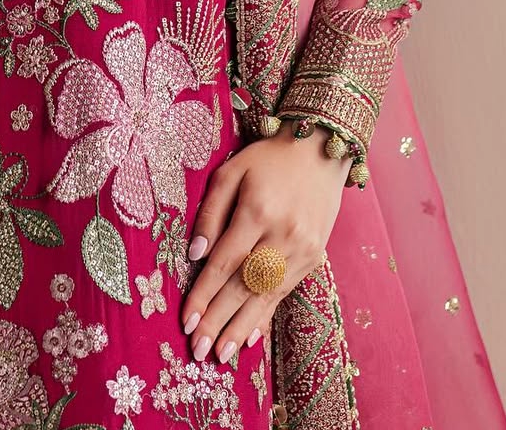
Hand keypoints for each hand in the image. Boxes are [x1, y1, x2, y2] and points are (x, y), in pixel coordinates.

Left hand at [180, 121, 349, 363]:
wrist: (319, 151)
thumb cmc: (267, 159)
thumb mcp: (231, 171)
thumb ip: (211, 212)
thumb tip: (196, 254)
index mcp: (258, 210)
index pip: (225, 261)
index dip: (204, 293)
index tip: (186, 321)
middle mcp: (283, 234)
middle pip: (245, 285)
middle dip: (219, 321)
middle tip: (198, 351)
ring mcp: (303, 249)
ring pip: (266, 296)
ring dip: (242, 328)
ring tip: (221, 354)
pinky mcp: (314, 257)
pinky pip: (285, 292)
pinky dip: (266, 316)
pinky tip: (251, 337)